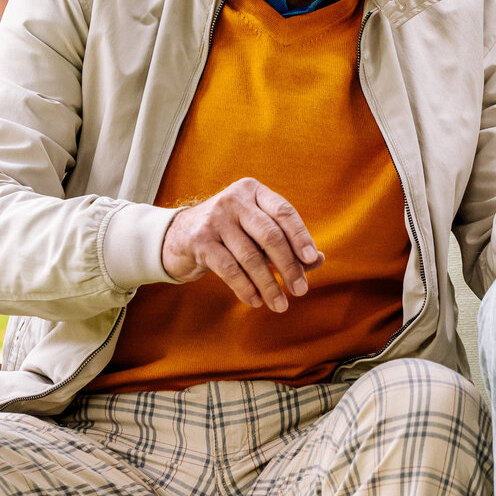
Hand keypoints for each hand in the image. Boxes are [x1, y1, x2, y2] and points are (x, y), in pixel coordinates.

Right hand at [159, 178, 323, 311]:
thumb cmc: (230, 234)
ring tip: (280, 304)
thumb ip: (287, 243)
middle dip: (288, 266)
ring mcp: (214, 219)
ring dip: (269, 285)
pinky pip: (230, 269)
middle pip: (270, 235)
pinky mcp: (199, 241)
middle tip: (301, 290)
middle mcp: (234, 200)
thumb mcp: (257, 232)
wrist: (178, 236)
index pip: (284, 212)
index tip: (312, 260)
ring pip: (251, 257)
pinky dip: (246, 288)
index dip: (301, 237)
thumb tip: (318, 260)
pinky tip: (256, 301)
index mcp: (253, 191)